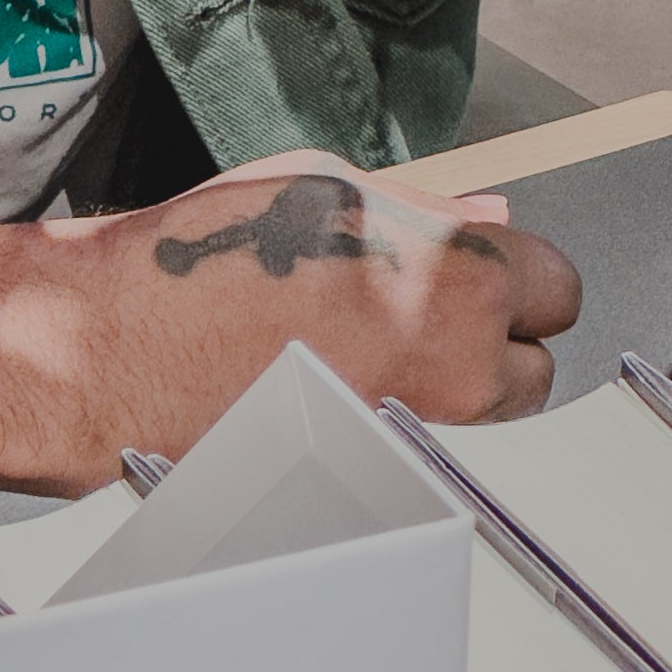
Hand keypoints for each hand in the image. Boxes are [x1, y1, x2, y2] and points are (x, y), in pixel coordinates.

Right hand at [0, 156, 582, 500]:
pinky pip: (424, 457)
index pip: (558, 285)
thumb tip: (489, 214)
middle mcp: (451, 366)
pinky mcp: (373, 485)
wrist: (114, 348)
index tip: (485, 273)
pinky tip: (341, 396)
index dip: (517, 276)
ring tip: (378, 359)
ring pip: (487, 424)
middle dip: (496, 342)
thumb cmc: (204, 258)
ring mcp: (413, 437)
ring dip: (458, 394)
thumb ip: (428, 208)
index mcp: (455, 276)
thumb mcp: (328, 187)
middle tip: (432, 319)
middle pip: (536, 368)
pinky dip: (401, 432)